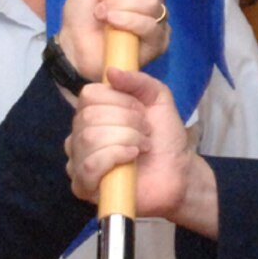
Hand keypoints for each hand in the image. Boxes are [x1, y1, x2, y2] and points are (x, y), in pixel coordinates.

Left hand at [57, 0, 168, 79]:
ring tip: (102, 14)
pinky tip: (111, 24)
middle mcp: (154, 1)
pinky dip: (127, 20)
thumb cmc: (82, 13)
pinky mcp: (157, 44)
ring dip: (119, 5)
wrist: (73, 45)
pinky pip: (150, 26)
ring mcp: (158, 23)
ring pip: (150, 3)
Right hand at [66, 67, 218, 233]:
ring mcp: (78, 162)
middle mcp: (79, 135)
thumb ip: (138, 81)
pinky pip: (88, 166)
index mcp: (92, 113)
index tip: (141, 111)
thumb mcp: (158, 98)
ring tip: (142, 146)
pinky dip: (114, 156)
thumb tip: (111, 72)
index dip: (119, 100)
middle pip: (88, 116)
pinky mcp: (83, 186)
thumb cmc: (164, 137)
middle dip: (126, 121)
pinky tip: (131, 157)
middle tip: (146, 132)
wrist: (178, 172)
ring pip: (88, 138)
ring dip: (125, 139)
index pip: (88, 95)